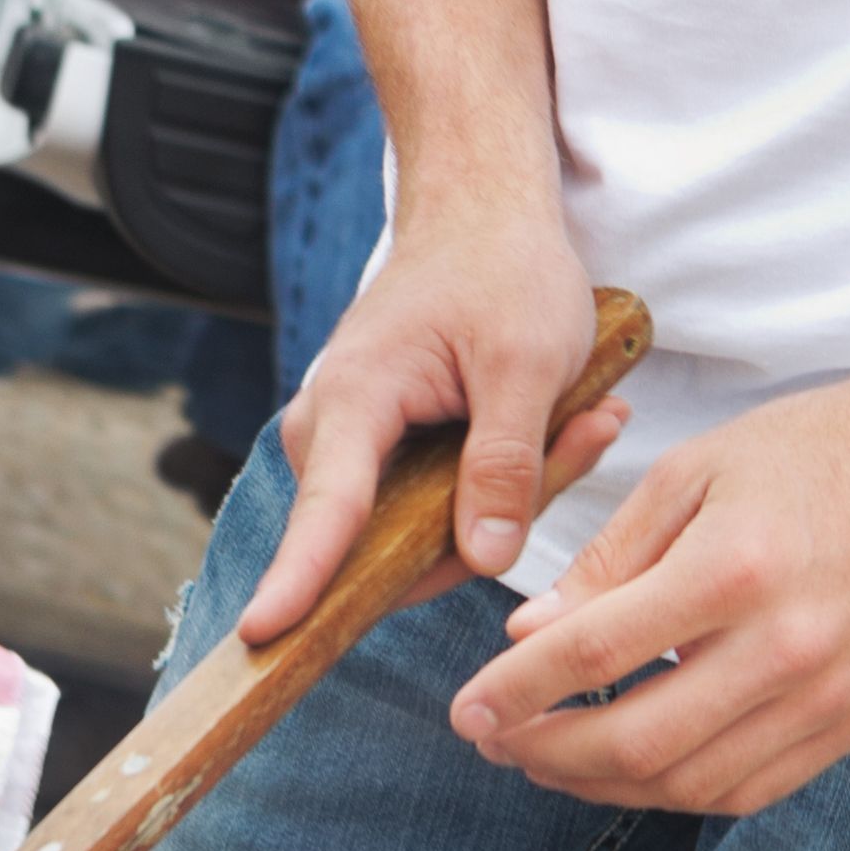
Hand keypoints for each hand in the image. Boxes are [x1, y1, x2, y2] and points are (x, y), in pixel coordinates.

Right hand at [243, 199, 626, 646]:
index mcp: (357, 398)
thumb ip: (506, 464)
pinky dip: (503, 480)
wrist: (480, 216)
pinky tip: (563, 424)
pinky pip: (437, 505)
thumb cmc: (503, 272)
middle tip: (585, 431)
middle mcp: (331, 429)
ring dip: (511, 493)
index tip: (264, 634)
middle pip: (393, 539)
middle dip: (493, 517)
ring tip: (581, 417)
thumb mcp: (529, 362)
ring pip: (425, 528)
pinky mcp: (380, 454)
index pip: (329, 509)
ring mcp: (351, 444)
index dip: (301, 579)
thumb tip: (483, 558)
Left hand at [442, 370, 849, 814]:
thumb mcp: (698, 472)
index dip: (516, 692)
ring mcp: (827, 695)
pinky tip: (639, 769)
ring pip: (690, 781)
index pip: (595, 655)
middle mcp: (783, 645)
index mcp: (732, 568)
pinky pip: (752, 788)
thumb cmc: (817, 452)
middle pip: (636, 739)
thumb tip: (529, 639)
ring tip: (553, 760)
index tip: (466, 709)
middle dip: (546, 752)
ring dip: (605, 784)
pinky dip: (682, 791)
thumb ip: (611, 561)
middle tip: (496, 742)